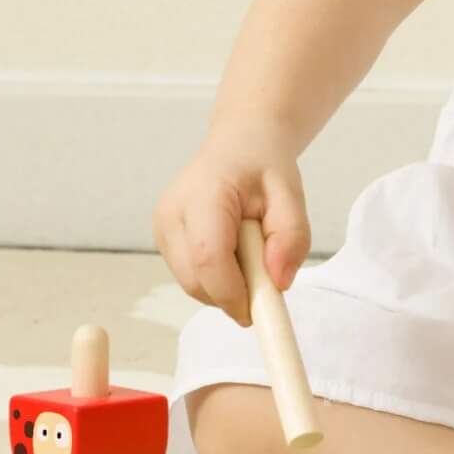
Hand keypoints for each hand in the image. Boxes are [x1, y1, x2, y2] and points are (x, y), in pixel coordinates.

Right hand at [152, 119, 310, 329]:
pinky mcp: (162, 240)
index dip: (234, 293)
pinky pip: (190, 277)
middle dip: (234, 294)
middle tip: (266, 277)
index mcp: (203, 194)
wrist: (239, 144)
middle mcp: (171, 213)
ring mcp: (161, 228)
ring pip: (192, 285)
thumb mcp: (291, 194)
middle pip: (196, 280)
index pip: (209, 258)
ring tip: (249, 251)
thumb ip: (291, 237)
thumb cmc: (264, 165)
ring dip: (225, 286)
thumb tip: (278, 282)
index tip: (264, 309)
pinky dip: (215, 278)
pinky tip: (232, 251)